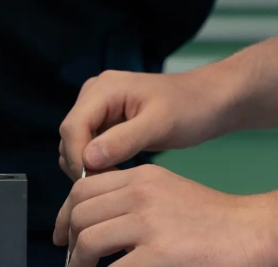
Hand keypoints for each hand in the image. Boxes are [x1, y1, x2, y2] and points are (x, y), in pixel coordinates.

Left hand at [55, 166, 277, 266]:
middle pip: (80, 213)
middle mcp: (141, 195)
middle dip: (70, 241)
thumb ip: (134, 198)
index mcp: (143, 178)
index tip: (62, 235)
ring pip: (88, 241)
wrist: (253, 233)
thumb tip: (100, 219)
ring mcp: (149, 224)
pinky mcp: (158, 255)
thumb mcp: (169, 192)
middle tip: (74, 261)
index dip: (64, 215)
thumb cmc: (215, 221)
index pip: (83, 188)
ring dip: (79, 263)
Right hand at [59, 67, 237, 178]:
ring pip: (76, 144)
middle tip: (110, 189)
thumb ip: (123, 140)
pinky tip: (117, 176)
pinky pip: (89, 146)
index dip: (78, 159)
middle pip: (70, 136)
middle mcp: (94, 94)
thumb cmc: (189, 108)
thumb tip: (88, 159)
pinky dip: (97, 163)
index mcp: (104, 88)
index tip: (97, 186)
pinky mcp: (106, 122)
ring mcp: (99, 108)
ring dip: (89, 167)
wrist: (208, 102)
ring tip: (116, 184)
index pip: (72, 127)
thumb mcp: (159, 124)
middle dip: (82, 165)